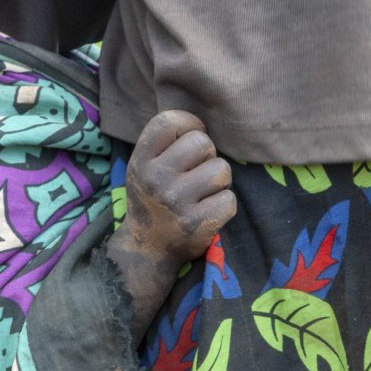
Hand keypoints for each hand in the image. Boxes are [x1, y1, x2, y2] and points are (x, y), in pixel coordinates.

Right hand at [124, 110, 235, 264]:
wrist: (147, 249)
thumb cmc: (153, 198)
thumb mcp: (143, 166)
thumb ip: (164, 142)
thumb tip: (200, 123)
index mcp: (141, 160)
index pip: (169, 121)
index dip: (188, 124)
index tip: (188, 140)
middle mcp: (156, 179)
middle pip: (202, 142)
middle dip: (206, 156)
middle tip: (195, 173)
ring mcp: (176, 202)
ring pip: (221, 169)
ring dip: (218, 180)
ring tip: (202, 192)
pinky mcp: (197, 224)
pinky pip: (229, 200)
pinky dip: (223, 205)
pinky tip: (207, 211)